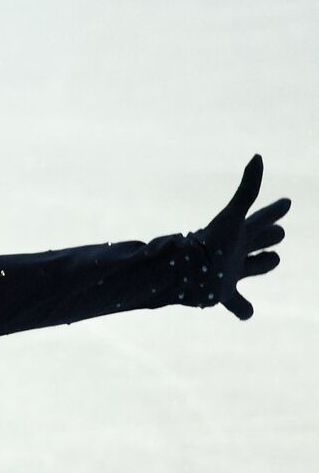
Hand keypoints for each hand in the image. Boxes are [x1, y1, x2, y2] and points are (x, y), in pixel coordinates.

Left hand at [187, 154, 289, 319]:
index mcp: (240, 233)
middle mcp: (237, 251)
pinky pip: (238, 305)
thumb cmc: (210, 244)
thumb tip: (257, 157)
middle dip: (270, 235)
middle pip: (260, 240)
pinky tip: (246, 315)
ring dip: (263, 264)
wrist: (186, 274)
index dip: (274, 212)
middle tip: (277, 231)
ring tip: (272, 260)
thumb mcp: (232, 216)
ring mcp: (232, 272)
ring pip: (255, 267)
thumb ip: (247, 190)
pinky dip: (244, 310)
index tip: (285, 203)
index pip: (262, 218)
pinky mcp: (224, 294)